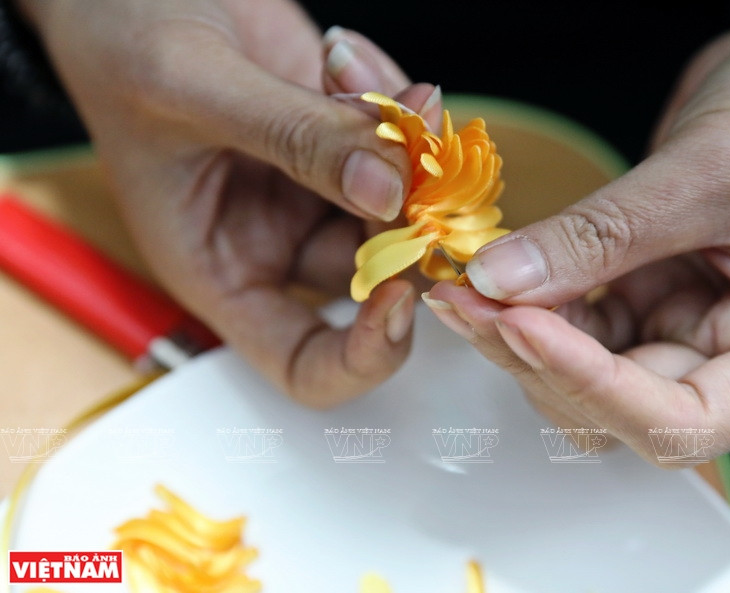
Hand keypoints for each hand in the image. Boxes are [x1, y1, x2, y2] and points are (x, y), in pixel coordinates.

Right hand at [19, 0, 441, 405]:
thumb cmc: (118, 41)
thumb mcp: (191, 88)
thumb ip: (292, 137)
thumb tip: (388, 185)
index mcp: (223, 269)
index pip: (305, 363)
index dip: (361, 354)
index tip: (398, 296)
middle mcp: (277, 238)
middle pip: (376, 278)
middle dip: (410, 229)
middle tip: (417, 165)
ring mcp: (317, 188)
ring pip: (403, 206)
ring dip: (412, 158)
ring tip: (380, 92)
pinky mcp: (344, 139)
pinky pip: (402, 146)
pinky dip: (404, 111)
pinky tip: (363, 68)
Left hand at [426, 0, 729, 462]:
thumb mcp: (704, 175)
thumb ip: (599, 238)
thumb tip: (499, 280)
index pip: (683, 421)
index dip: (594, 385)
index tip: (522, 326)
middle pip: (624, 406)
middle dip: (541, 361)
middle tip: (472, 304)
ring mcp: (694, 325)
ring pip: (591, 373)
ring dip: (524, 337)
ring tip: (470, 287)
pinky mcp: (655, 293)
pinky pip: (583, 323)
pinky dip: (537, 303)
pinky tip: (497, 275)